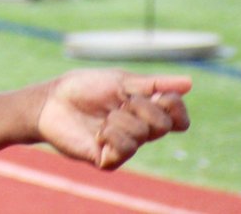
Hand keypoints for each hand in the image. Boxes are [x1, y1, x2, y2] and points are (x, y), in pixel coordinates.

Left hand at [37, 69, 190, 169]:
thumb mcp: (120, 81)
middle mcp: (140, 132)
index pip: (179, 119)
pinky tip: (98, 131)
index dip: (175, 106)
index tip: (160, 94)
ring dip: (121, 118)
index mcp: (145, 112)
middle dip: (143, 107)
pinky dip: (112, 134)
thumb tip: (190, 83)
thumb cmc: (83, 88)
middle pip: (164, 125)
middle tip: (121, 101)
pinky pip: (124, 149)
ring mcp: (125, 147)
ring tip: (104, 117)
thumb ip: (153, 84)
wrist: (51, 100)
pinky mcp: (109, 160)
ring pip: (142, 135)